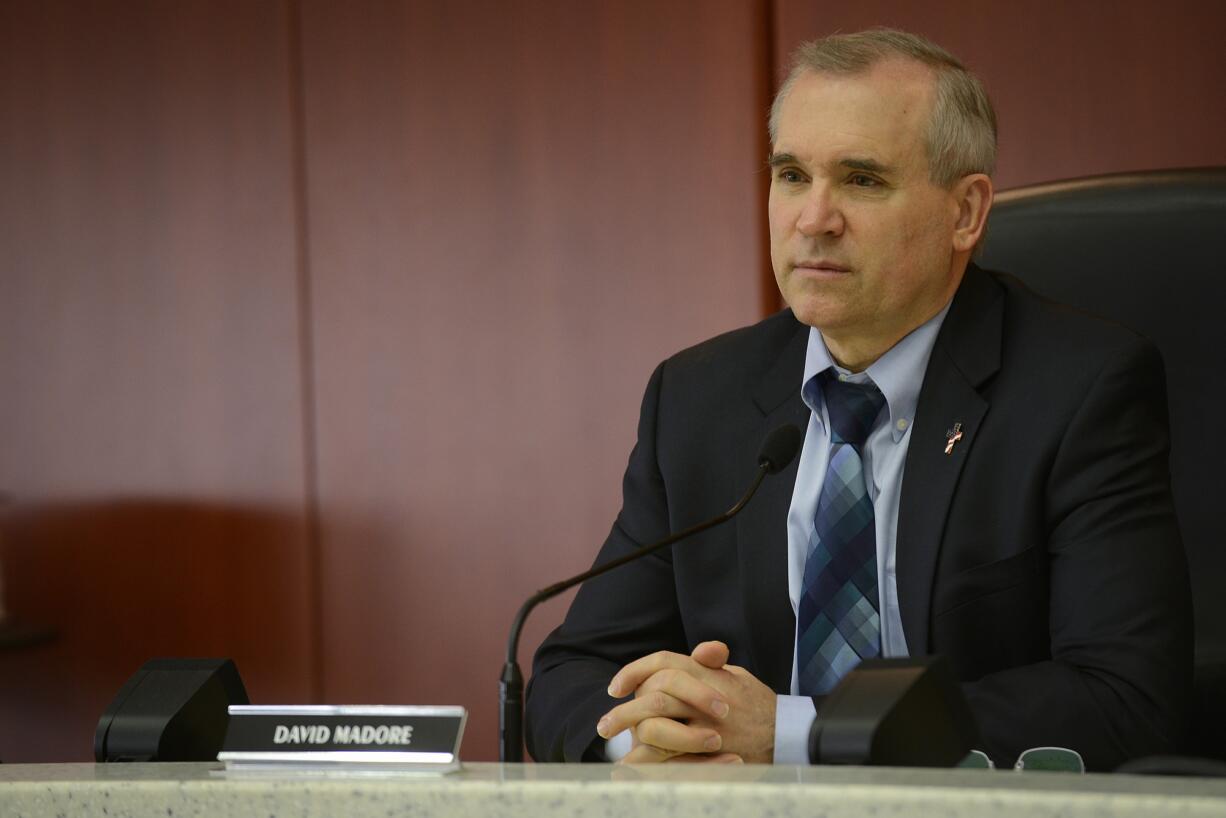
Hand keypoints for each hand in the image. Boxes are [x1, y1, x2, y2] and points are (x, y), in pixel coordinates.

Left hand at [597, 641, 775, 763]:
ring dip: (632, 733)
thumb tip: (704, 650)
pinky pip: (672, 759)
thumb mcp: (737, 675)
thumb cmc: (756, 703)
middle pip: (655, 696)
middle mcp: (704, 700)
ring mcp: (706, 729)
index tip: (615, 687)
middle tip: (605, 724)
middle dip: (625, 709)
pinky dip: (649, 762)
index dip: (635, 672)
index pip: (664, 665)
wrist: (786, 735)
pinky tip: (632, 765)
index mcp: (708, 675)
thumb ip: (712, 662)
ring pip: (660, 728)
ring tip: (614, 744)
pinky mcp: (709, 754)